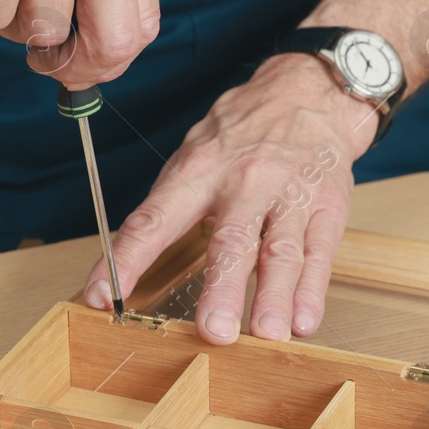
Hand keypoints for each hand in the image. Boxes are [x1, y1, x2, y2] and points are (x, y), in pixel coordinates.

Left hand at [85, 55, 378, 343]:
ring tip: (266, 334)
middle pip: (231, 240)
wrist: (310, 94)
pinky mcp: (327, 208)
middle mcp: (244, 182)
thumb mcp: (195, 155)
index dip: (126, 259)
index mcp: (198, 171)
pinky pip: (319, 253)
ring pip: (281, 251)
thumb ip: (169, 206)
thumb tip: (127, 259)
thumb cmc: (242, 133)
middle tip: (213, 332)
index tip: (102, 296)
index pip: (154, 219)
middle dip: (222, 288)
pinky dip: (312, 290)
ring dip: (273, 296)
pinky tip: (304, 321)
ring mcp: (289, 196)